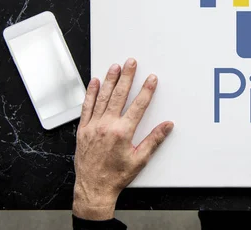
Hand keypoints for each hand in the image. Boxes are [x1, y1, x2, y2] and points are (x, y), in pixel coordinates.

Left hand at [73, 59, 173, 219]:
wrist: (93, 188)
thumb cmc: (116, 176)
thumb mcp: (140, 159)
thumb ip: (154, 139)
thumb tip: (167, 125)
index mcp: (123, 132)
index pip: (138, 105)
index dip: (146, 90)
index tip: (151, 79)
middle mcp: (107, 126)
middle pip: (119, 95)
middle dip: (127, 77)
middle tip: (131, 63)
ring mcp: (93, 126)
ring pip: (103, 97)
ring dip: (110, 80)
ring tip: (115, 67)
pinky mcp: (83, 129)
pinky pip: (87, 107)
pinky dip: (91, 93)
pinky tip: (95, 82)